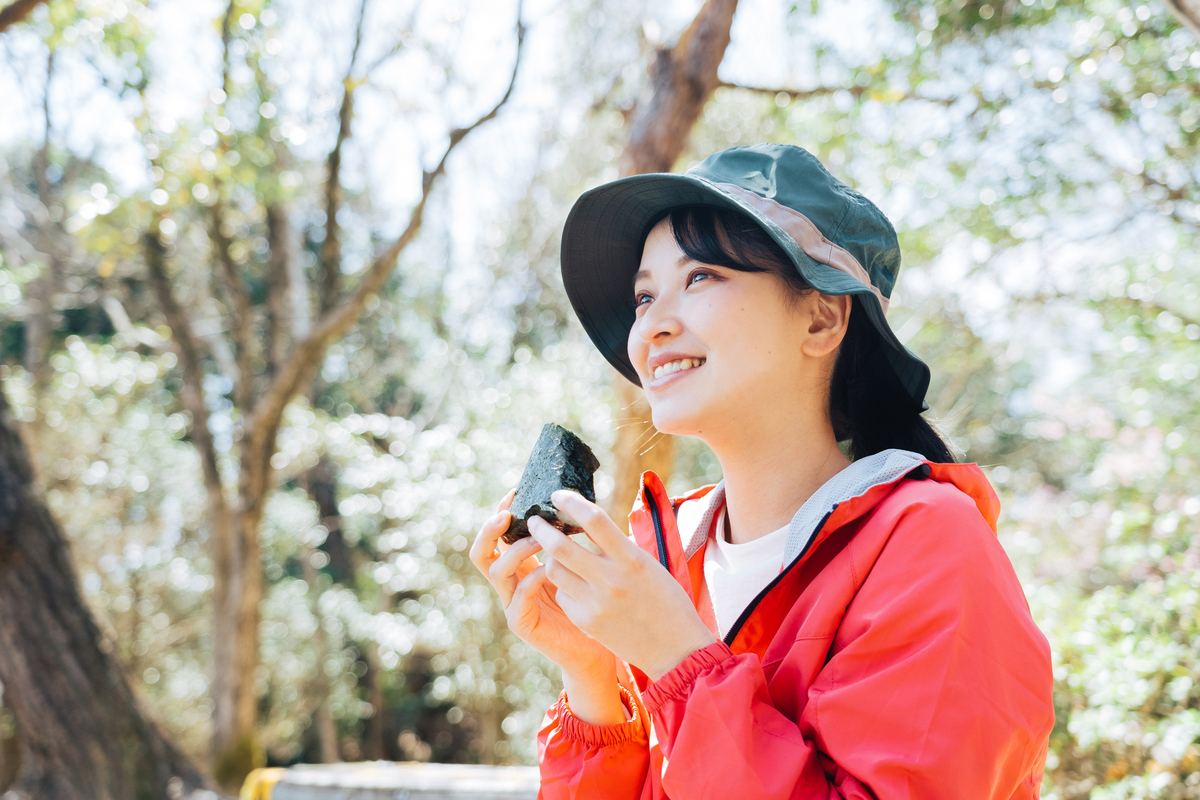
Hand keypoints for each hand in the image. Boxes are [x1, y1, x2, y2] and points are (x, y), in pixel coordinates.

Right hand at [469, 490, 616, 681]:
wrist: (595, 648)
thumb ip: (569, 541)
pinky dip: (531, 580)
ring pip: (498, 571)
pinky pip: (517, 599)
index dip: (501, 512)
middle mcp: (512, 583)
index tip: (515, 491)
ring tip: (540, 538)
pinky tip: (549, 570)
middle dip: (489, 530)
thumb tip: (574, 502)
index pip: (499, 536)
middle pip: (482, 552)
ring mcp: (513, 604)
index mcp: (521, 566)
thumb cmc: (590, 603)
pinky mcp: (523, 624)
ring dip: (517, 550)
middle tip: (507, 514)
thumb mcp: (578, 565)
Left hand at [529, 490, 717, 680]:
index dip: (570, 502)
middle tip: (534, 520)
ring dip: (550, 557)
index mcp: (631, 559)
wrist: (675, 649)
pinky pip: (563, 595)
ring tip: (555, 552)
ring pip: (554, 570)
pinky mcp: (585, 622)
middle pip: (560, 545)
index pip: (594, 519)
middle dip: (541, 528)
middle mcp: (611, 579)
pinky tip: (575, 585)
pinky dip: (564, 585)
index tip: (557, 494)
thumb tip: (588, 522)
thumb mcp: (648, 564)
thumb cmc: (666, 600)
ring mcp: (596, 603)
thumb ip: (618, 546)